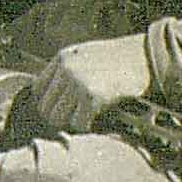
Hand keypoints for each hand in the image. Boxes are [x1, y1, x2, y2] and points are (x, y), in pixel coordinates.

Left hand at [30, 32, 150, 132]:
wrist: (144, 57)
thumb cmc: (117, 59)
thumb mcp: (85, 54)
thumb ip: (67, 70)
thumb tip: (52, 97)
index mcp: (62, 58)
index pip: (37, 89)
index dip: (46, 102)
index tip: (57, 110)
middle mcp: (66, 69)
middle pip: (45, 107)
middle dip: (57, 117)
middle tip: (71, 120)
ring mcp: (78, 83)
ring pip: (58, 118)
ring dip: (71, 123)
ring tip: (84, 120)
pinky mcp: (93, 97)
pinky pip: (78, 123)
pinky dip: (86, 126)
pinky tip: (95, 120)